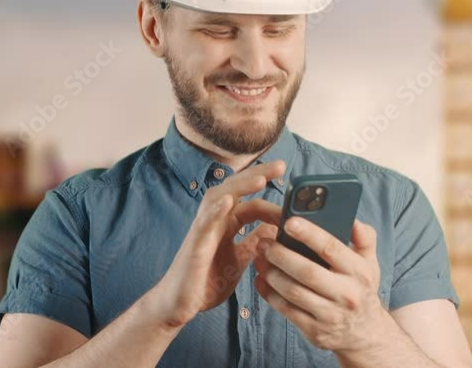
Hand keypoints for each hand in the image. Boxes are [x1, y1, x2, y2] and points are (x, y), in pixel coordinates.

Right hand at [149, 160, 284, 328]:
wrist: (179, 305)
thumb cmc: (205, 283)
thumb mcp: (238, 261)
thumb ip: (253, 243)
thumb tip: (274, 229)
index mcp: (226, 226)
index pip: (249, 204)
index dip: (270, 201)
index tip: (293, 204)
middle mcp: (214, 223)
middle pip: (235, 190)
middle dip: (257, 175)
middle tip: (281, 165)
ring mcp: (203, 232)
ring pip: (219, 199)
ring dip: (239, 187)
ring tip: (260, 178)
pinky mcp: (194, 247)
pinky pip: (204, 224)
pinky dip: (215, 211)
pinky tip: (227, 202)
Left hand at [253, 217, 393, 353]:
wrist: (365, 335)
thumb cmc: (361, 290)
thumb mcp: (370, 263)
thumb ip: (364, 238)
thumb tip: (352, 219)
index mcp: (358, 272)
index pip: (331, 248)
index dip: (308, 234)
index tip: (288, 222)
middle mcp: (346, 294)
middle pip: (307, 271)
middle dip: (281, 255)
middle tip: (264, 243)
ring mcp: (330, 315)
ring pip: (293, 292)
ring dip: (271, 274)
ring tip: (260, 259)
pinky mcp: (315, 331)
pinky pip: (287, 310)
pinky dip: (270, 294)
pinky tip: (261, 281)